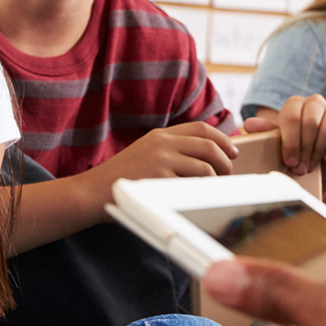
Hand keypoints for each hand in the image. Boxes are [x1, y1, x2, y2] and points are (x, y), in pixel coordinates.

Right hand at [90, 122, 238, 188]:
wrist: (92, 191)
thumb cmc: (120, 179)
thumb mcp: (144, 153)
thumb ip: (169, 151)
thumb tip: (203, 158)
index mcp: (160, 135)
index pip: (201, 128)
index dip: (223, 138)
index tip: (233, 150)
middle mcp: (163, 143)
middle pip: (209, 145)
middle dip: (225, 160)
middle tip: (229, 173)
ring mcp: (162, 160)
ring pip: (206, 166)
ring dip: (217, 179)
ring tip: (215, 188)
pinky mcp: (160, 178)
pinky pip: (194, 183)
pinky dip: (203, 191)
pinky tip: (201, 197)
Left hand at [240, 94, 325, 184]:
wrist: (318, 166)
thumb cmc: (295, 151)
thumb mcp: (278, 143)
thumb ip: (266, 133)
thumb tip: (249, 124)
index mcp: (295, 104)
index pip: (292, 116)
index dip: (291, 141)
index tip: (289, 161)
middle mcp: (315, 103)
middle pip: (311, 122)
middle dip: (305, 150)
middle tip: (300, 168)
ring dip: (318, 153)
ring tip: (311, 166)